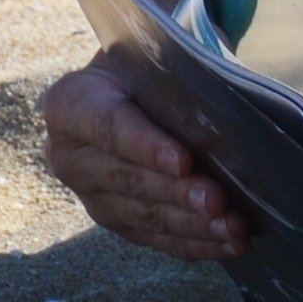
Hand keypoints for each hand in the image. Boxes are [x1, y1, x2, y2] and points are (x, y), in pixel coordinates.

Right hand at [38, 54, 247, 261]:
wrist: (135, 88)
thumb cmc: (152, 67)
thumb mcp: (156, 56)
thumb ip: (177, 76)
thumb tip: (231, 104)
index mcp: (71, 104)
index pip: (108, 126)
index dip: (146, 147)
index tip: (185, 161)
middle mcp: (69, 155)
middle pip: (125, 179)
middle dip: (176, 193)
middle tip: (218, 201)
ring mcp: (89, 193)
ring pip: (140, 215)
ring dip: (190, 226)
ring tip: (233, 228)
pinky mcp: (115, 218)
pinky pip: (152, 236)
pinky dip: (192, 243)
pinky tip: (228, 245)